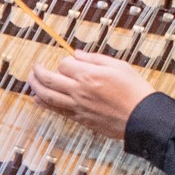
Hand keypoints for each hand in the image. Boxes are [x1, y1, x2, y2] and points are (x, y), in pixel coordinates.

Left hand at [28, 50, 155, 139]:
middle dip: (38, 72)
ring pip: (48, 97)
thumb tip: (77, 54)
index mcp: (89, 75)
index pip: (64, 65)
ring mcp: (78, 107)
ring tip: (30, 82)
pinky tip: (38, 99)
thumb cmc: (135, 90)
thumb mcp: (119, 66)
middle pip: (49, 80)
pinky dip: (45, 104)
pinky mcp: (81, 119)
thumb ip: (95, 59)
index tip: (70, 62)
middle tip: (34, 68)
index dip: (65, 62)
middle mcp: (79, 91)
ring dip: (36, 88)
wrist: (143, 117)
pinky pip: (57, 111)